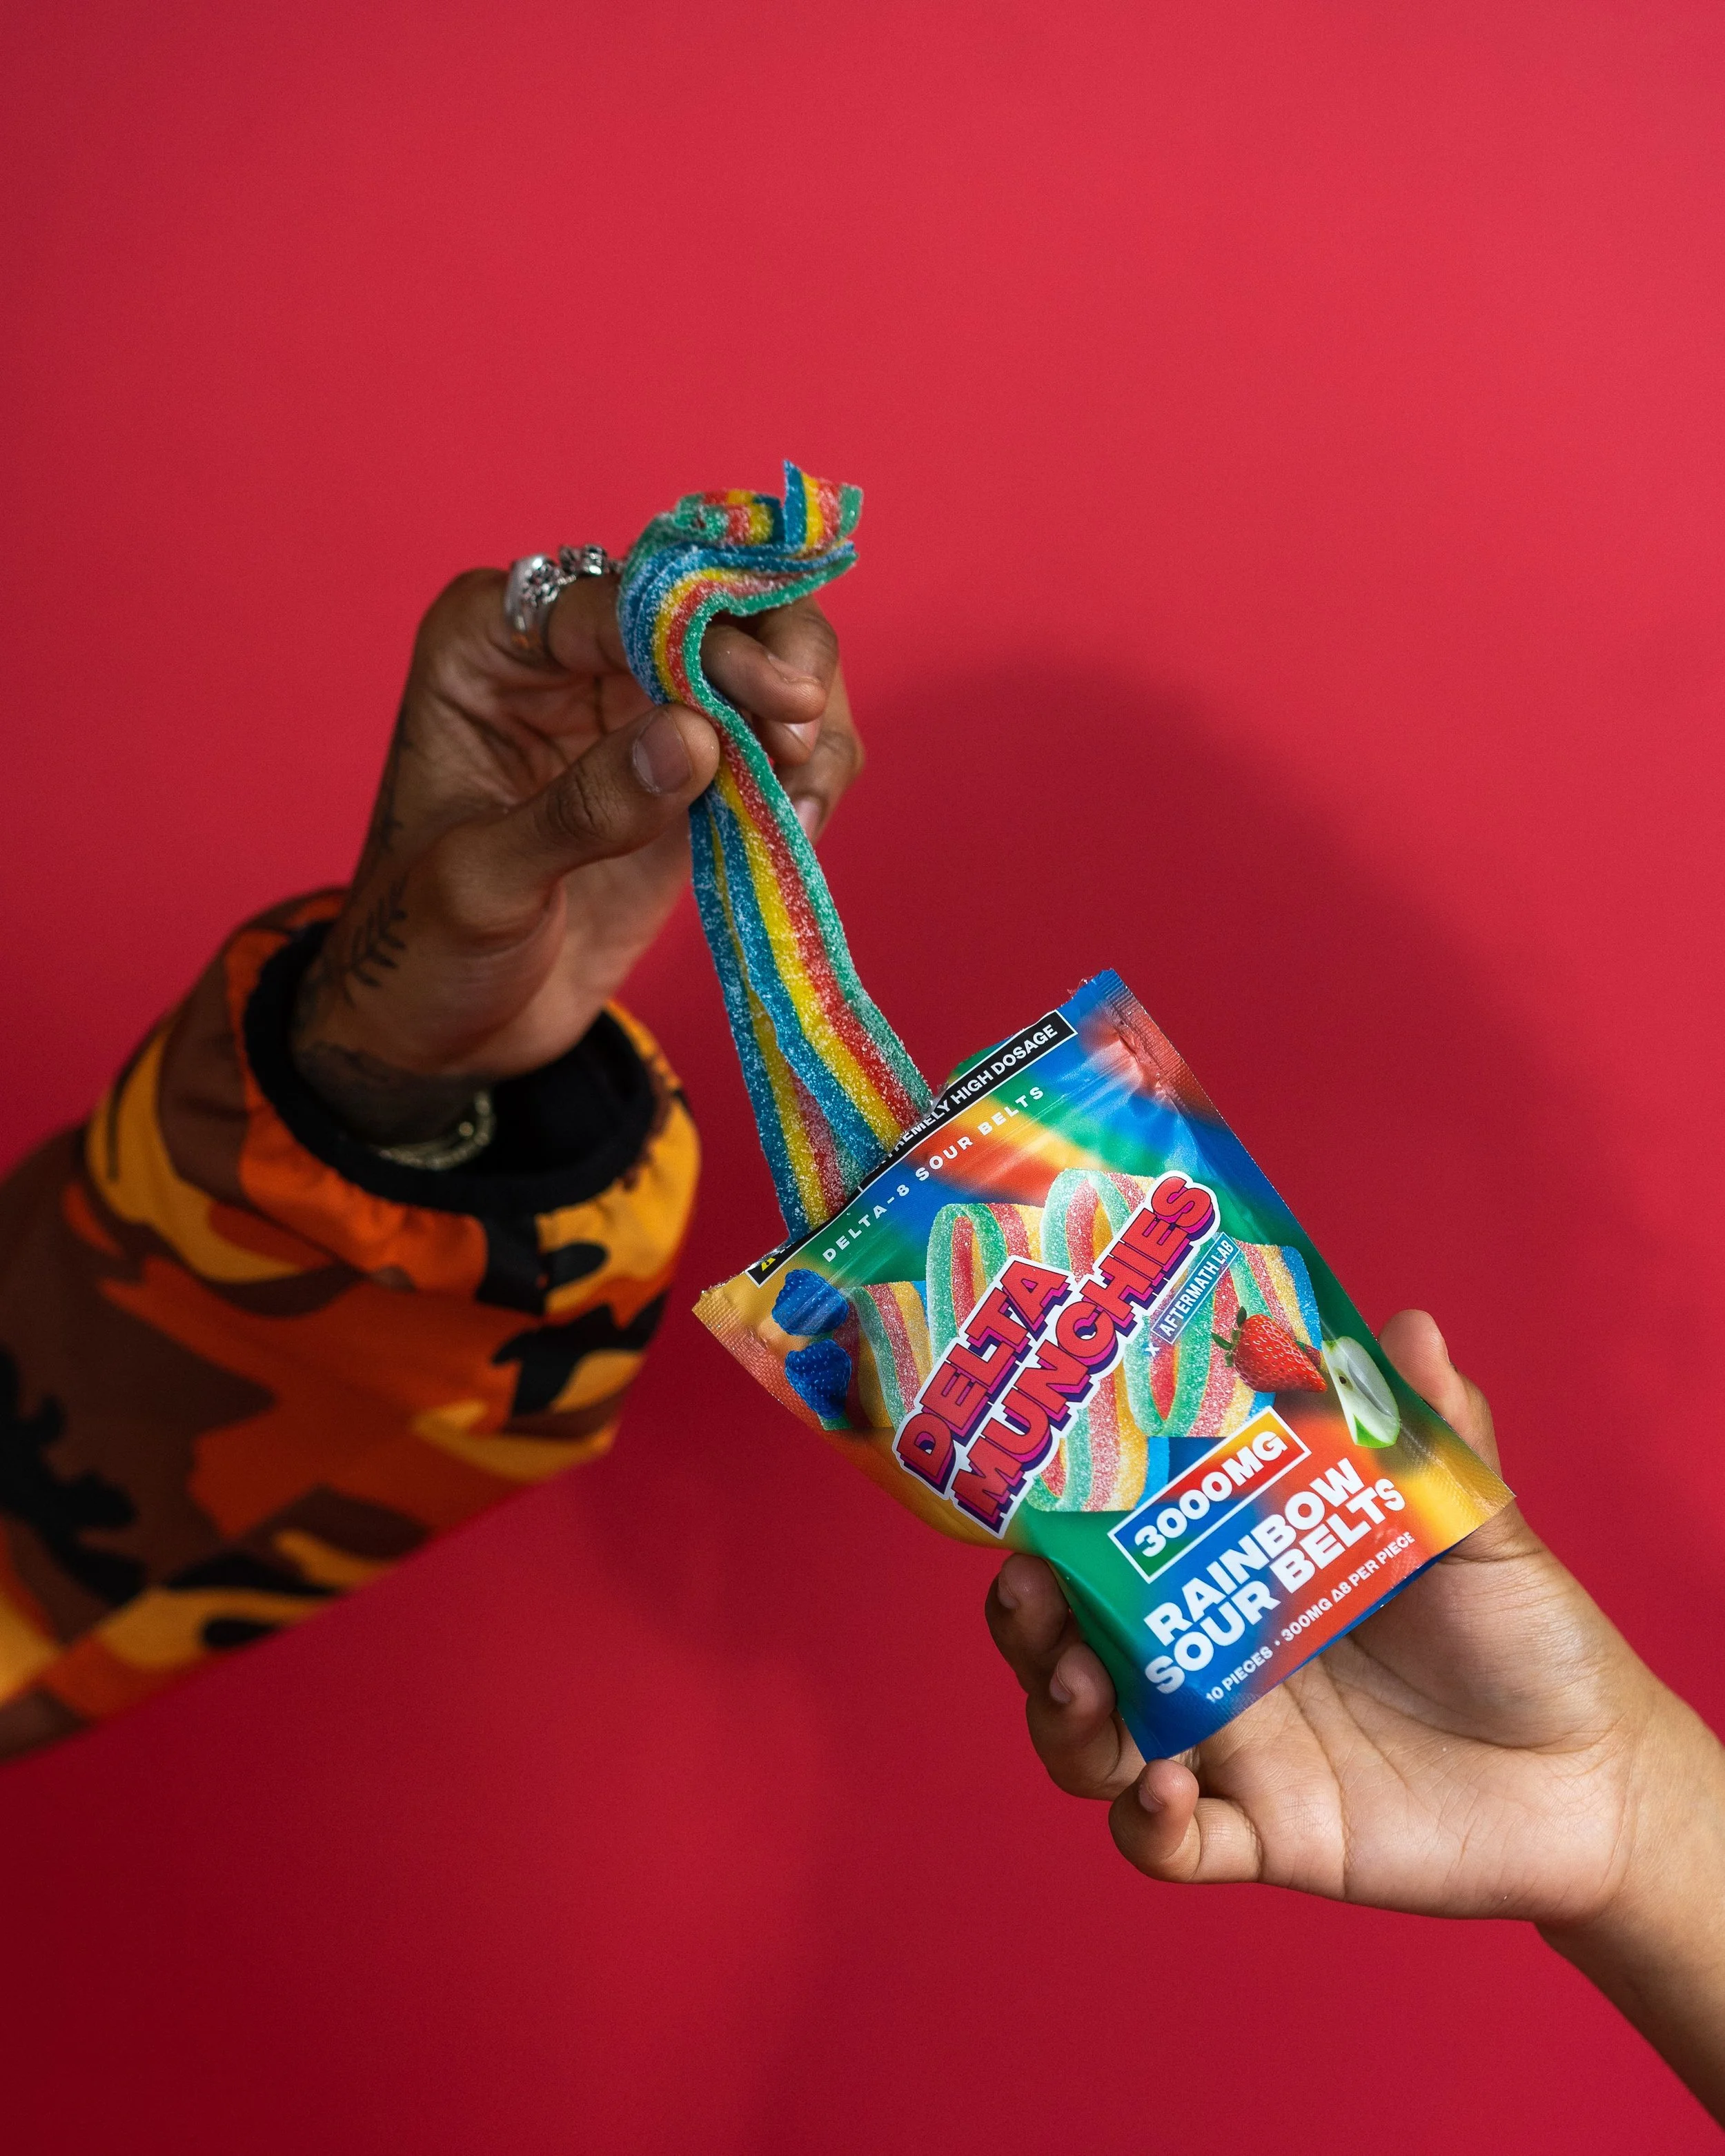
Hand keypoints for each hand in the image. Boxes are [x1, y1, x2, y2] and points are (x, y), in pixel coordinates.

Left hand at [290, 568, 860, 1141]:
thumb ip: (582, 809)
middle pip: (715, 602)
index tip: (776, 695)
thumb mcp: (482, 883)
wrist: (442, 1030)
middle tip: (804, 733)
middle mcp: (571, 653)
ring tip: (801, 807)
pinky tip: (797, 827)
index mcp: (491, 645)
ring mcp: (639, 710)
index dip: (708, 635)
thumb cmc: (423, 947)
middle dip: (781, 654)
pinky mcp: (691, 775)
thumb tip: (697, 737)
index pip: (620, 600)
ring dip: (809, 720)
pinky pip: (775, 741)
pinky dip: (809, 772)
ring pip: (765, 660)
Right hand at [987, 1310, 1724, 2116]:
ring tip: (1082, 1687)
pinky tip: (1168, 1791)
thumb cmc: (1526, 1631)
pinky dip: (1146, 1826)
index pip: (1114, 1537)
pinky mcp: (1265, 1834)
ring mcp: (1229, 1748)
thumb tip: (1410, 1327)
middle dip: (1027, 1621)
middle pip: (1071, 1640)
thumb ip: (1431, 1437)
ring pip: (1092, 1745)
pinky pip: (1171, 1847)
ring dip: (1061, 1717)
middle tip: (1028, 1588)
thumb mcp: (1475, 1522)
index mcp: (1236, 1568)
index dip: (1056, 1514)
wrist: (1598, 1774)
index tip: (1027, 1474)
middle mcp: (1209, 1655)